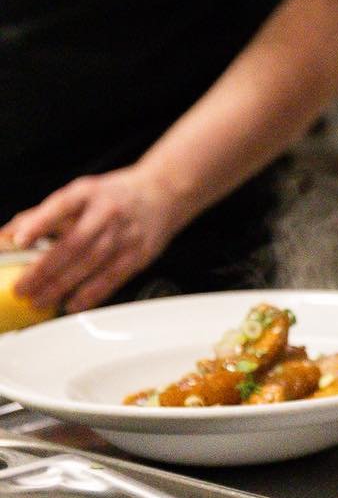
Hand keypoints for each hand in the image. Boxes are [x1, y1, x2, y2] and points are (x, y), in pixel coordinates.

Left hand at [0, 165, 182, 312]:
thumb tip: (6, 236)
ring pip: (91, 263)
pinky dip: (91, 294)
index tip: (19, 240)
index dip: (39, 223)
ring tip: (39, 300)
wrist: (162, 193)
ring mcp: (125, 233)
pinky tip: (72, 304)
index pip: (61, 206)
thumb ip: (43, 215)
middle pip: (74, 243)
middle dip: (44, 269)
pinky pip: (112, 277)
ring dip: (62, 286)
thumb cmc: (113, 196)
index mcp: (89, 193)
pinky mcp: (138, 253)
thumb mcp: (80, 194)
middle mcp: (107, 211)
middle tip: (21, 288)